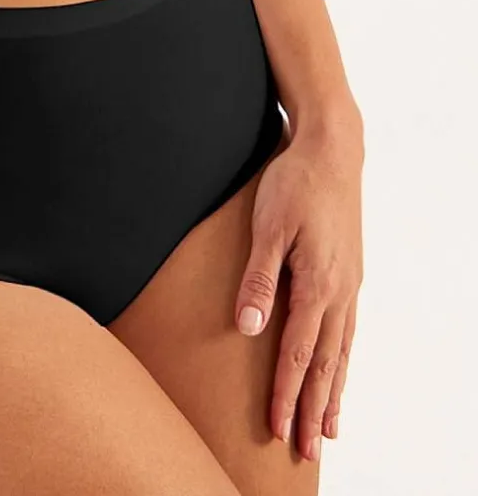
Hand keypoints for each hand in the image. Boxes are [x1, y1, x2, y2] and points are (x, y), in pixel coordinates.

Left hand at [234, 116, 363, 459]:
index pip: (297, 354)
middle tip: (304, 450)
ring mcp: (348, 285)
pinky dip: (343, 361)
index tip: (277, 428)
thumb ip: (259, 278)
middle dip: (312, 409)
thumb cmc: (294, 183)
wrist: (332, 149)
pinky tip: (340, 372)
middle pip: (324, 364)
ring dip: (331, 393)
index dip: (285, 394)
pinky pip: (348, 331)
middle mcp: (339, 292)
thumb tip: (250, 327)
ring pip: (341, 352)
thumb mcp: (268, 226)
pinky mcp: (350, 274)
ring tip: (327, 429)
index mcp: (317, 284)